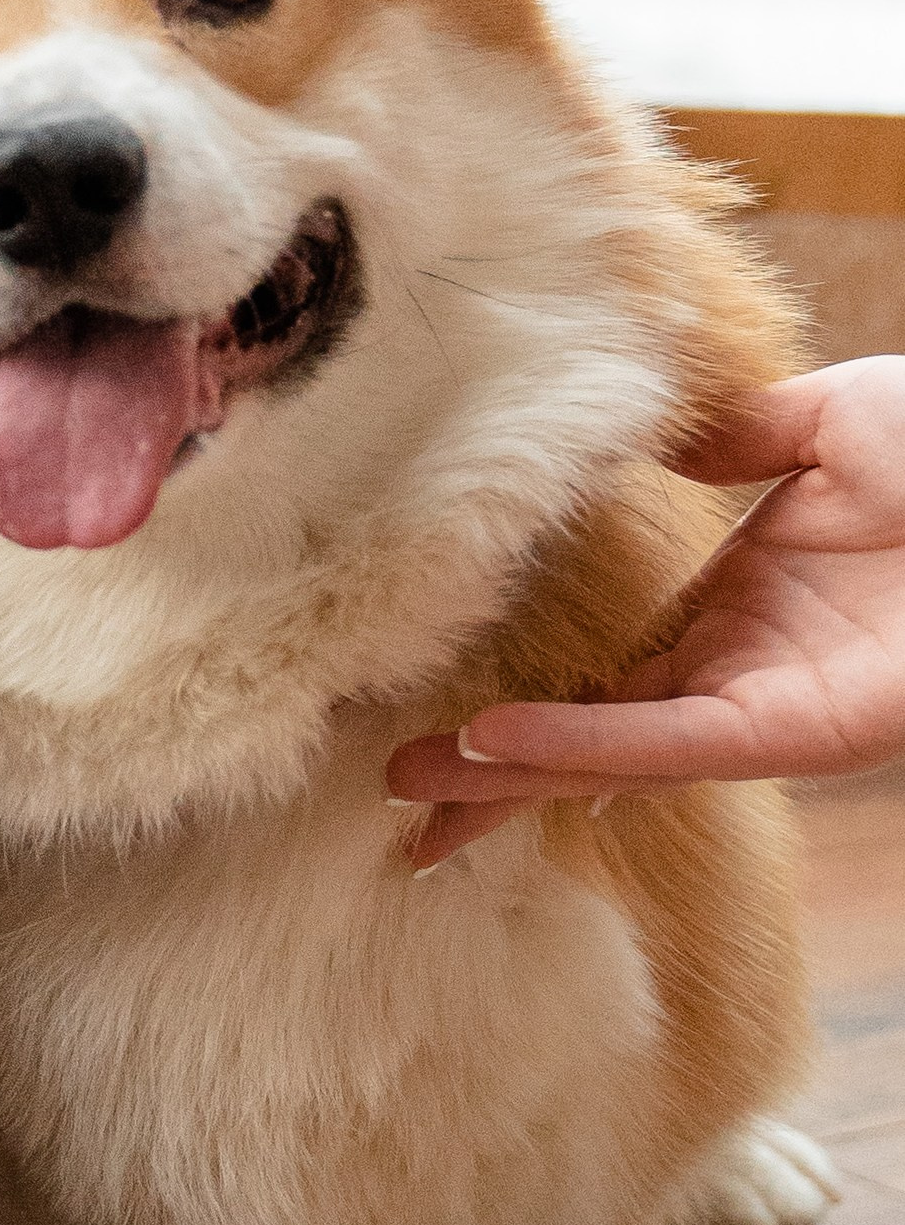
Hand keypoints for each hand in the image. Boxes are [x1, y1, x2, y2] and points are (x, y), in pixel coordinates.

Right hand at [389, 358, 904, 865]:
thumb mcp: (833, 420)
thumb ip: (737, 436)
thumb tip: (648, 442)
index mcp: (742, 605)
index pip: (603, 666)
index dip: (521, 691)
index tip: (436, 712)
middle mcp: (741, 670)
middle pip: (588, 735)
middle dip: (493, 778)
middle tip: (392, 803)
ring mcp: (766, 705)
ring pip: (613, 753)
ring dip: (512, 776)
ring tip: (415, 795)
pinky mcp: (801, 728)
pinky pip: (674, 742)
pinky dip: (587, 744)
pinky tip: (504, 745)